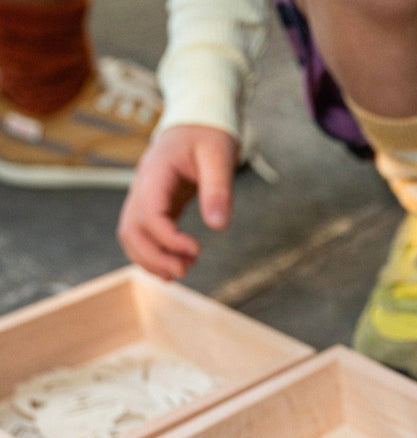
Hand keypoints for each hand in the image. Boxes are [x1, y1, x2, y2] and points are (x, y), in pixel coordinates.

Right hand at [117, 125, 239, 279]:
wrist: (197, 121)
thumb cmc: (208, 134)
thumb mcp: (219, 155)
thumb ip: (218, 189)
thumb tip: (218, 226)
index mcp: (156, 172)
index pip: (149, 212)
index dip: (168, 238)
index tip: (197, 249)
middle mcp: (143, 186)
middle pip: (131, 230)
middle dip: (154, 257)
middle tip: (185, 270)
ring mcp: (145, 197)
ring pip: (131, 236)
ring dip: (152, 260)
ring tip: (184, 270)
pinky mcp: (155, 206)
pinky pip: (144, 235)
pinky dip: (155, 254)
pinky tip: (179, 263)